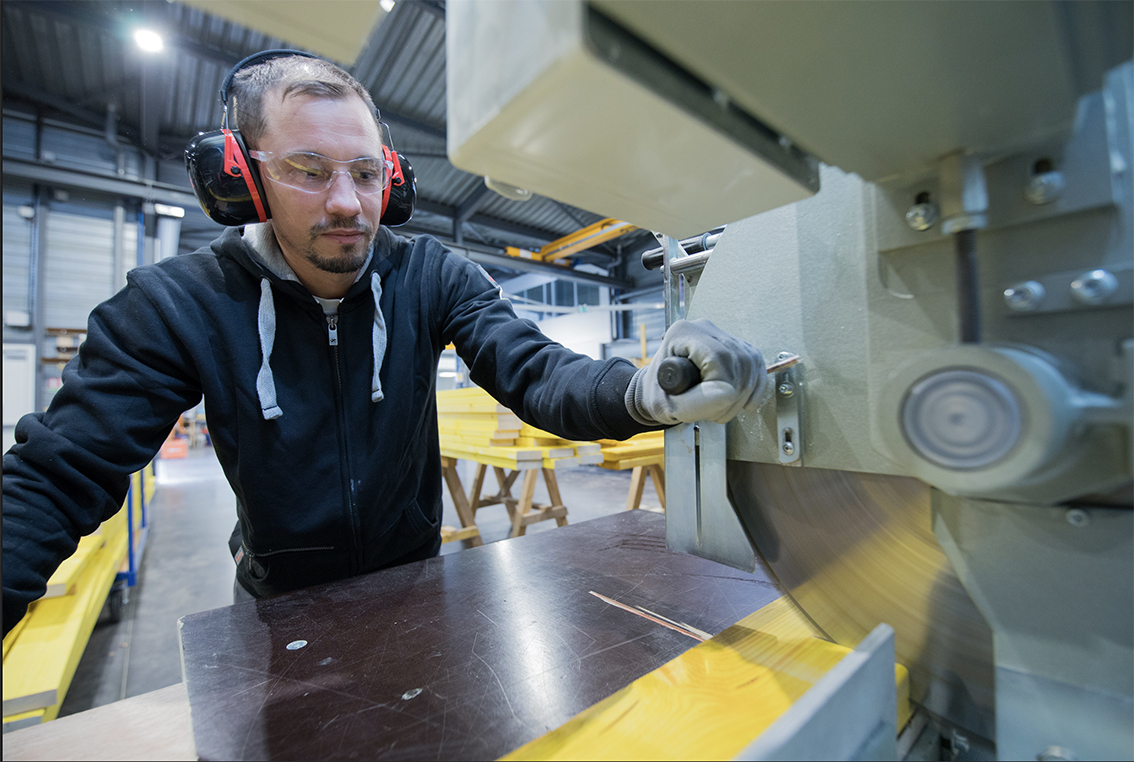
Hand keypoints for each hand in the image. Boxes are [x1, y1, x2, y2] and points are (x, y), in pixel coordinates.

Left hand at [625, 319, 767, 424]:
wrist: (660, 392)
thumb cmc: (658, 395)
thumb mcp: (665, 405)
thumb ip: (693, 403)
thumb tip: (728, 395)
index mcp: (683, 333)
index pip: (718, 358)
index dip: (722, 387)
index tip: (713, 408)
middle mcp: (704, 328)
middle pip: (737, 360)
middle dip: (733, 395)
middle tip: (716, 413)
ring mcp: (721, 335)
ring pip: (749, 362)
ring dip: (743, 393)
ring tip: (723, 408)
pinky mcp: (735, 346)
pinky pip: (756, 363)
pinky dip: (754, 386)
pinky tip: (743, 401)